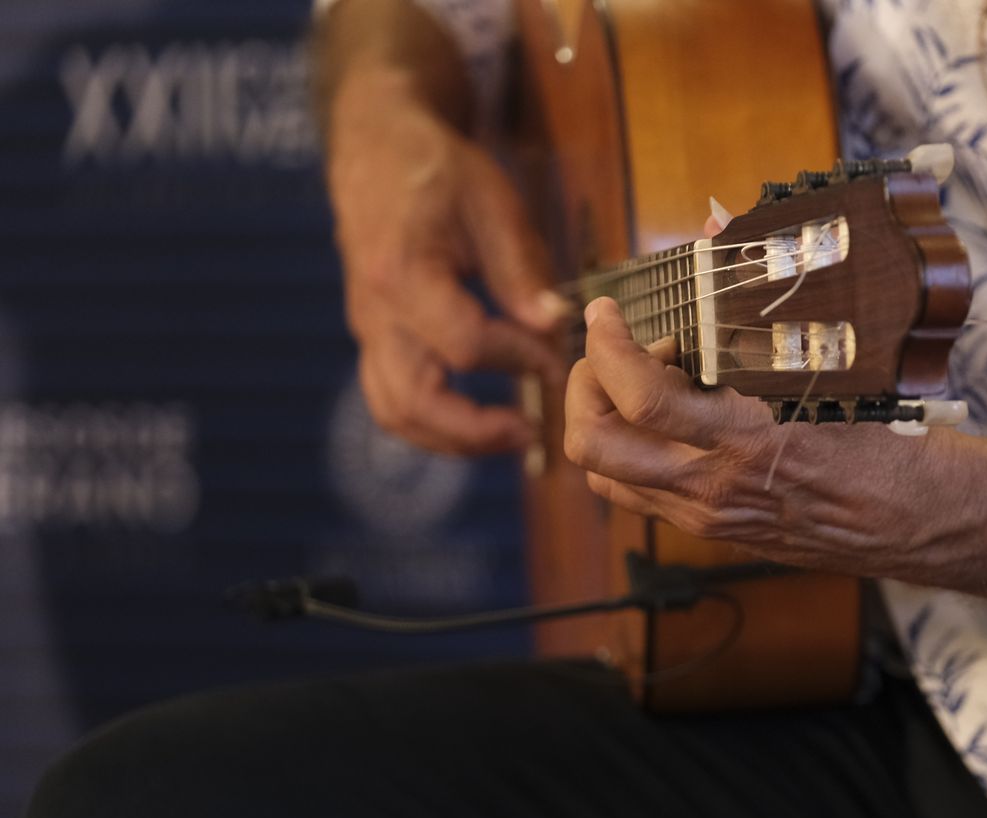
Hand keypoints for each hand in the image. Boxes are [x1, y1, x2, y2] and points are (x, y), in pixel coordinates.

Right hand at [326, 70, 567, 454]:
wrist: (375, 149)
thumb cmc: (438, 169)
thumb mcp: (491, 201)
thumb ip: (521, 268)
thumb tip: (555, 326)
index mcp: (402, 272)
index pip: (464, 343)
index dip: (519, 358)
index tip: (559, 356)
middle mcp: (375, 311)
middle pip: (413, 400)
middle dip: (475, 431)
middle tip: (531, 432)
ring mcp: (368, 329)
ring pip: (394, 412)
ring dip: (452, 440)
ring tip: (511, 436)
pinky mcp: (374, 338)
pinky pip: (391, 400)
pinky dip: (433, 425)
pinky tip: (480, 423)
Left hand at [563, 297, 965, 578]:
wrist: (914, 517)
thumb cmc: (882, 434)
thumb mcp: (831, 360)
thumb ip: (762, 292)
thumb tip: (717, 222)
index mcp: (746, 437)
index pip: (639, 395)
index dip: (606, 345)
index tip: (605, 313)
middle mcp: (715, 485)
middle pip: (594, 445)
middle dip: (584, 385)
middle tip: (613, 351)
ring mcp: (708, 515)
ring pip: (605, 476)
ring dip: (605, 420)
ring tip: (647, 384)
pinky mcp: (712, 531)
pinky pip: (637, 495)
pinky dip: (631, 451)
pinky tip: (671, 421)